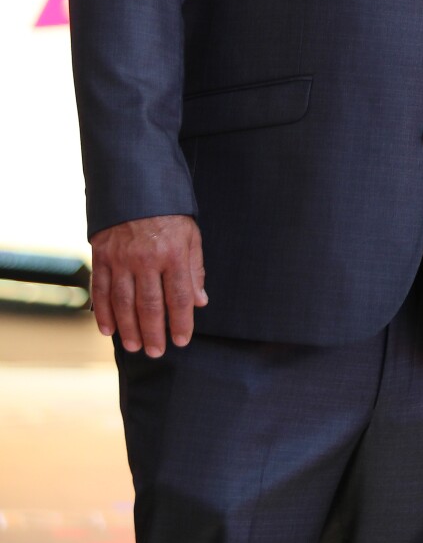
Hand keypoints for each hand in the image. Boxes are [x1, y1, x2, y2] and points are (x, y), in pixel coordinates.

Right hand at [89, 214, 205, 356]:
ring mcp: (121, 259)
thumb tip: (200, 302)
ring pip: (124, 302)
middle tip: (157, 352)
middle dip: (154, 332)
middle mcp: (146, 258)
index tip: (181, 341)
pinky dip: (104, 313)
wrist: (136, 189)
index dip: (181, 321)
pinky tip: (109, 330)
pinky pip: (102, 290)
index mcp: (174, 253)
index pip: (179, 296)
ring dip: (129, 328)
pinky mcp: (102, 257)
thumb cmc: (170, 216)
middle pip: (149, 304)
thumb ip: (195, 270)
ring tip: (135, 346)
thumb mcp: (191, 237)